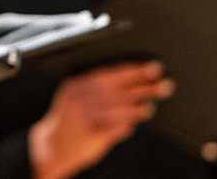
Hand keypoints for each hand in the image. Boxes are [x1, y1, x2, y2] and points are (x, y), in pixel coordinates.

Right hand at [28, 61, 175, 178]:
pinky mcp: (93, 134)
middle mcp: (82, 99)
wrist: (51, 147)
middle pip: (121, 90)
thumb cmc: (67, 121)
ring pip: (122, 109)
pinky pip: (118, 128)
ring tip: (150, 106)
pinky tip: (134, 123)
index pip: (111, 73)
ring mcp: (87, 117)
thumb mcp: (75, 98)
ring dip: (141, 108)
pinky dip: (128, 125)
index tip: (153, 68)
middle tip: (166, 84)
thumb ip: (98, 90)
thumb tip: (134, 83)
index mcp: (77, 85)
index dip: (135, 70)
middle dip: (146, 86)